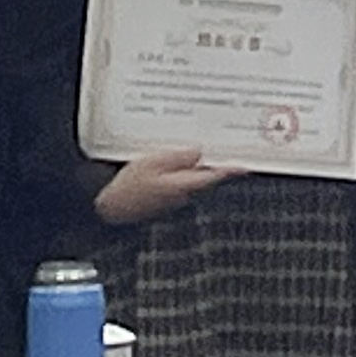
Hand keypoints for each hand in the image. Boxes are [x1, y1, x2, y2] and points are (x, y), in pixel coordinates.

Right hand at [94, 147, 233, 226]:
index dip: (230, 170)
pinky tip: (171, 161)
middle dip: (213, 163)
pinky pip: (178, 182)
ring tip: (194, 147)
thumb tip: (198, 152)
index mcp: (183, 185)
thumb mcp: (151, 163)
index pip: (213, 176)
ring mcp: (174, 200)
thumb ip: (177, 157)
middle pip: (204, 176)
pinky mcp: (164, 200)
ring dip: (194, 166)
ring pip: (191, 179)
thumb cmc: (127, 187)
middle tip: (223, 147)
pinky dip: (180, 172)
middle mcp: (183, 195)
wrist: (109, 210)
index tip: (246, 165)